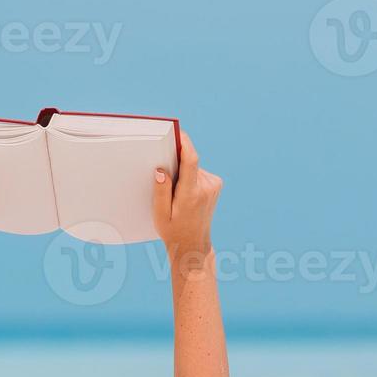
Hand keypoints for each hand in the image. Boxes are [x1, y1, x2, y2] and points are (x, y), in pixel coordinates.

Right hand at [152, 131, 221, 265]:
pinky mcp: (216, 183)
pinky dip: (189, 176)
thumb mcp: (160, 214)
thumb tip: (160, 170)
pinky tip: (185, 193)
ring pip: (193, 166)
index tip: (176, 132)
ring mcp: (213, 185)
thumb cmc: (173, 230)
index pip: (190, 161)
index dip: (184, 143)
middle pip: (189, 162)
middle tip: (164, 176)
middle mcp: (206, 187)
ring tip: (175, 193)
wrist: (194, 243)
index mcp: (191, 194)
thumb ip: (160, 191)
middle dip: (175, 163)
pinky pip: (198, 171)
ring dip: (182, 172)